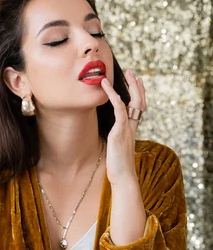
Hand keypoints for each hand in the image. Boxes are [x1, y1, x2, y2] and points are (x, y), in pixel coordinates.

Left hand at [100, 69, 146, 185]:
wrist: (123, 177)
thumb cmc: (118, 166)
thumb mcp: (117, 149)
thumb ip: (116, 139)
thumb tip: (111, 137)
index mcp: (132, 130)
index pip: (139, 107)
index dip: (140, 93)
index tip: (138, 81)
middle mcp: (131, 127)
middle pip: (139, 101)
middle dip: (136, 85)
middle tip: (132, 72)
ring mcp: (126, 129)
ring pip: (131, 102)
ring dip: (128, 86)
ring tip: (123, 73)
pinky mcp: (119, 132)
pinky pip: (119, 111)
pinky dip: (115, 99)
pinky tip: (110, 90)